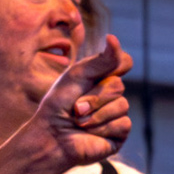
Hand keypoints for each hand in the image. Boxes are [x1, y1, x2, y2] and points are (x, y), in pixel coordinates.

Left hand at [28, 36, 133, 168]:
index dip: (118, 63)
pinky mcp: (119, 134)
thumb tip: (113, 38)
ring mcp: (117, 114)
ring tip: (79, 121)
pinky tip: (90, 133)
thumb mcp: (77, 76)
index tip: (102, 69)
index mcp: (102, 77)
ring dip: (96, 114)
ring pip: (122, 105)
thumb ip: (100, 60)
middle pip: (118, 85)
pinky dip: (102, 127)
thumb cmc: (59, 105)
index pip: (123, 62)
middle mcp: (112, 95)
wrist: (51, 136)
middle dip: (94, 97)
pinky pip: (122, 124)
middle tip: (76, 107)